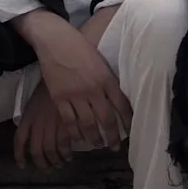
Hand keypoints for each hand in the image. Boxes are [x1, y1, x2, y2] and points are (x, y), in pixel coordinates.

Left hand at [15, 82, 74, 169]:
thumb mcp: (36, 100)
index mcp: (28, 117)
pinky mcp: (65, 125)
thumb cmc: (51, 85)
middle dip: (41, 163)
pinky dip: (66, 154)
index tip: (23, 165)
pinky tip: (69, 155)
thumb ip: (33, 116)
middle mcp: (37, 124)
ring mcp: (52, 125)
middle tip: (47, 167)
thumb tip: (35, 131)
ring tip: (59, 163)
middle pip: (36, 150)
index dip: (20, 155)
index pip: (20, 140)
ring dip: (54, 161)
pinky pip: (64, 146)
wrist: (64, 74)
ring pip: (50, 151)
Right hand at [17, 14, 130, 151]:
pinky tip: (79, 139)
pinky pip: (69, 121)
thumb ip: (108, 81)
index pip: (122, 105)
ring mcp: (76, 94)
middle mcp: (94, 89)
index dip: (128, 121)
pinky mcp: (60, 98)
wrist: (56, 41)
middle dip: (112, 136)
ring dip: (94, 138)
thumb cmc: (81, 49)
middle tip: (115, 146)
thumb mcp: (101, 63)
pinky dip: (75, 133)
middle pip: (106, 119)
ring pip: (88, 124)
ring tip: (98, 145)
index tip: (131, 132)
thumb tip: (118, 100)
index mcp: (107, 78)